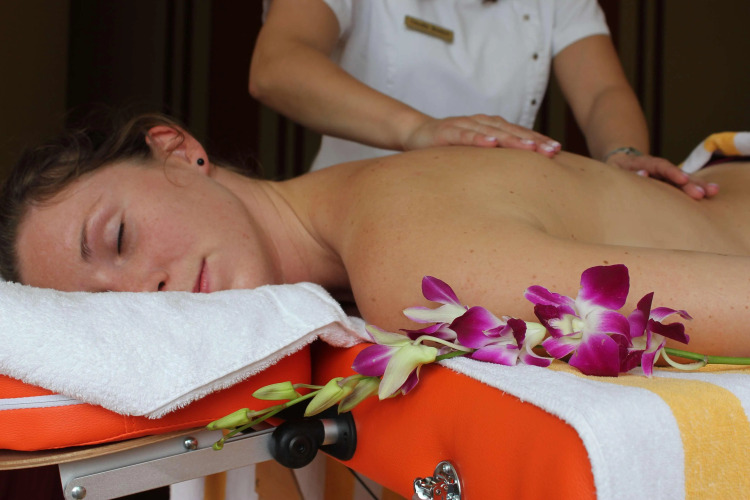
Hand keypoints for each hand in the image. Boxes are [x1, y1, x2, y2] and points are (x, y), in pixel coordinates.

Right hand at [403, 114, 561, 156]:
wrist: (418, 134)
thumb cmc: (451, 147)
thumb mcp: (476, 154)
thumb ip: (495, 160)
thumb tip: (521, 178)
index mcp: (492, 128)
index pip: (519, 134)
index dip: (538, 140)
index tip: (557, 151)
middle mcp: (483, 123)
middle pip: (512, 131)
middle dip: (533, 140)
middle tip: (552, 150)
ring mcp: (465, 125)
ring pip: (493, 131)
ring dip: (512, 139)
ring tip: (530, 147)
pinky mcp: (447, 131)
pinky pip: (465, 135)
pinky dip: (478, 138)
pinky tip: (491, 143)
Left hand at [606, 152, 718, 199]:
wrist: (620, 162)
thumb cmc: (615, 170)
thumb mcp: (615, 170)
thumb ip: (628, 173)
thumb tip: (643, 174)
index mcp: (643, 163)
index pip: (659, 166)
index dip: (671, 172)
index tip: (682, 180)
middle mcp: (658, 167)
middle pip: (675, 173)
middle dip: (689, 183)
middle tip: (702, 193)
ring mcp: (665, 174)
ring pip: (683, 178)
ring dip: (698, 184)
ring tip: (713, 191)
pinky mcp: (669, 181)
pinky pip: (684, 185)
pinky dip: (696, 188)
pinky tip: (711, 193)